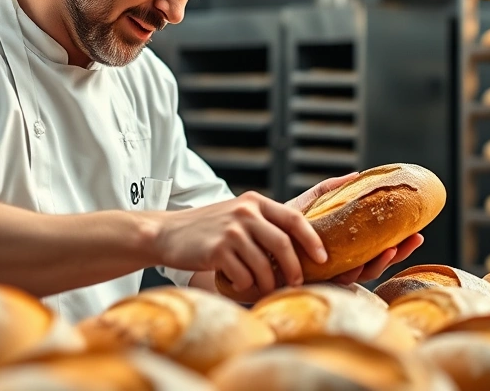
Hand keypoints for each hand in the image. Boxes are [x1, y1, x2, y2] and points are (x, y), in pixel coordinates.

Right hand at [149, 192, 326, 295]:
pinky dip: (245, 285)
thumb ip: (265, 223)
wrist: (167, 233)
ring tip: (264, 287)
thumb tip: (301, 247)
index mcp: (255, 202)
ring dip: (268, 283)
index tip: (322, 258)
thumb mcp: (239, 214)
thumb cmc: (209, 229)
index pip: (294, 219)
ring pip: (264, 265)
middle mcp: (245, 212)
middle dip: (294, 268)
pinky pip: (243, 276)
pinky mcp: (216, 250)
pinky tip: (237, 282)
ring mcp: (231, 231)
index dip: (312, 240)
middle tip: (296, 282)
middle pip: (283, 244)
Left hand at [286, 172, 424, 285]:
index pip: (378, 249)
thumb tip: (358, 174)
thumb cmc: (282, 224)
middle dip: (397, 254)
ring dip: (378, 262)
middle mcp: (340, 264)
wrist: (255, 238)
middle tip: (414, 239)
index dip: (399, 244)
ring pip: (361, 274)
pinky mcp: (314, 281)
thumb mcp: (310, 203)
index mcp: (345, 249)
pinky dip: (351, 271)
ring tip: (390, 247)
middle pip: (377, 263)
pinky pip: (336, 280)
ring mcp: (328, 274)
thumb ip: (332, 191)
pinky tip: (360, 261)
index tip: (418, 233)